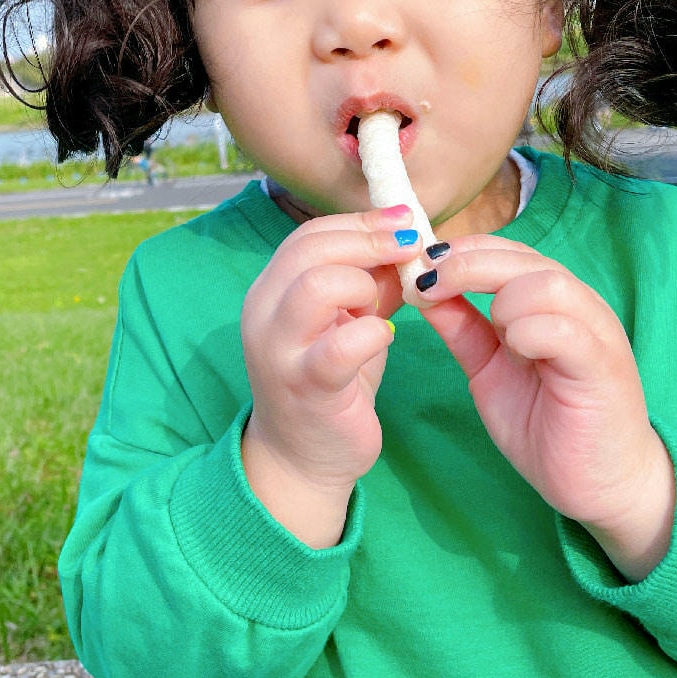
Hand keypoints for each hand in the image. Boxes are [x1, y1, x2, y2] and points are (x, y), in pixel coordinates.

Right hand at [240, 206, 422, 547]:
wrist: (301, 458)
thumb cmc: (329, 382)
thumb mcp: (344, 321)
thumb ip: (366, 282)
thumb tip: (404, 242)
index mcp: (272, 290)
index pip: (310, 234)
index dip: (361, 221)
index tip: (405, 219)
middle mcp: (264, 312)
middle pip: (310, 249)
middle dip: (370, 240)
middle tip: (412, 246)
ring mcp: (279, 349)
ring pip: (317, 285)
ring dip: (364, 284)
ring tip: (385, 304)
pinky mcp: (305, 386)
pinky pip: (340, 346)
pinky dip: (372, 333)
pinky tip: (386, 338)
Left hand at [416, 236, 674, 579]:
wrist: (601, 484)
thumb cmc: (548, 423)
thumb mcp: (490, 369)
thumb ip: (463, 328)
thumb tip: (423, 289)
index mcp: (551, 301)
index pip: (506, 251)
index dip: (460, 251)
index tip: (417, 266)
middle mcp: (578, 306)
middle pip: (522, 258)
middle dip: (466, 264)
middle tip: (427, 284)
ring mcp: (595, 333)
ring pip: (546, 283)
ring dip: (503, 297)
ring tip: (493, 333)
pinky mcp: (603, 366)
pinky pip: (566, 329)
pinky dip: (529, 331)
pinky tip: (514, 352)